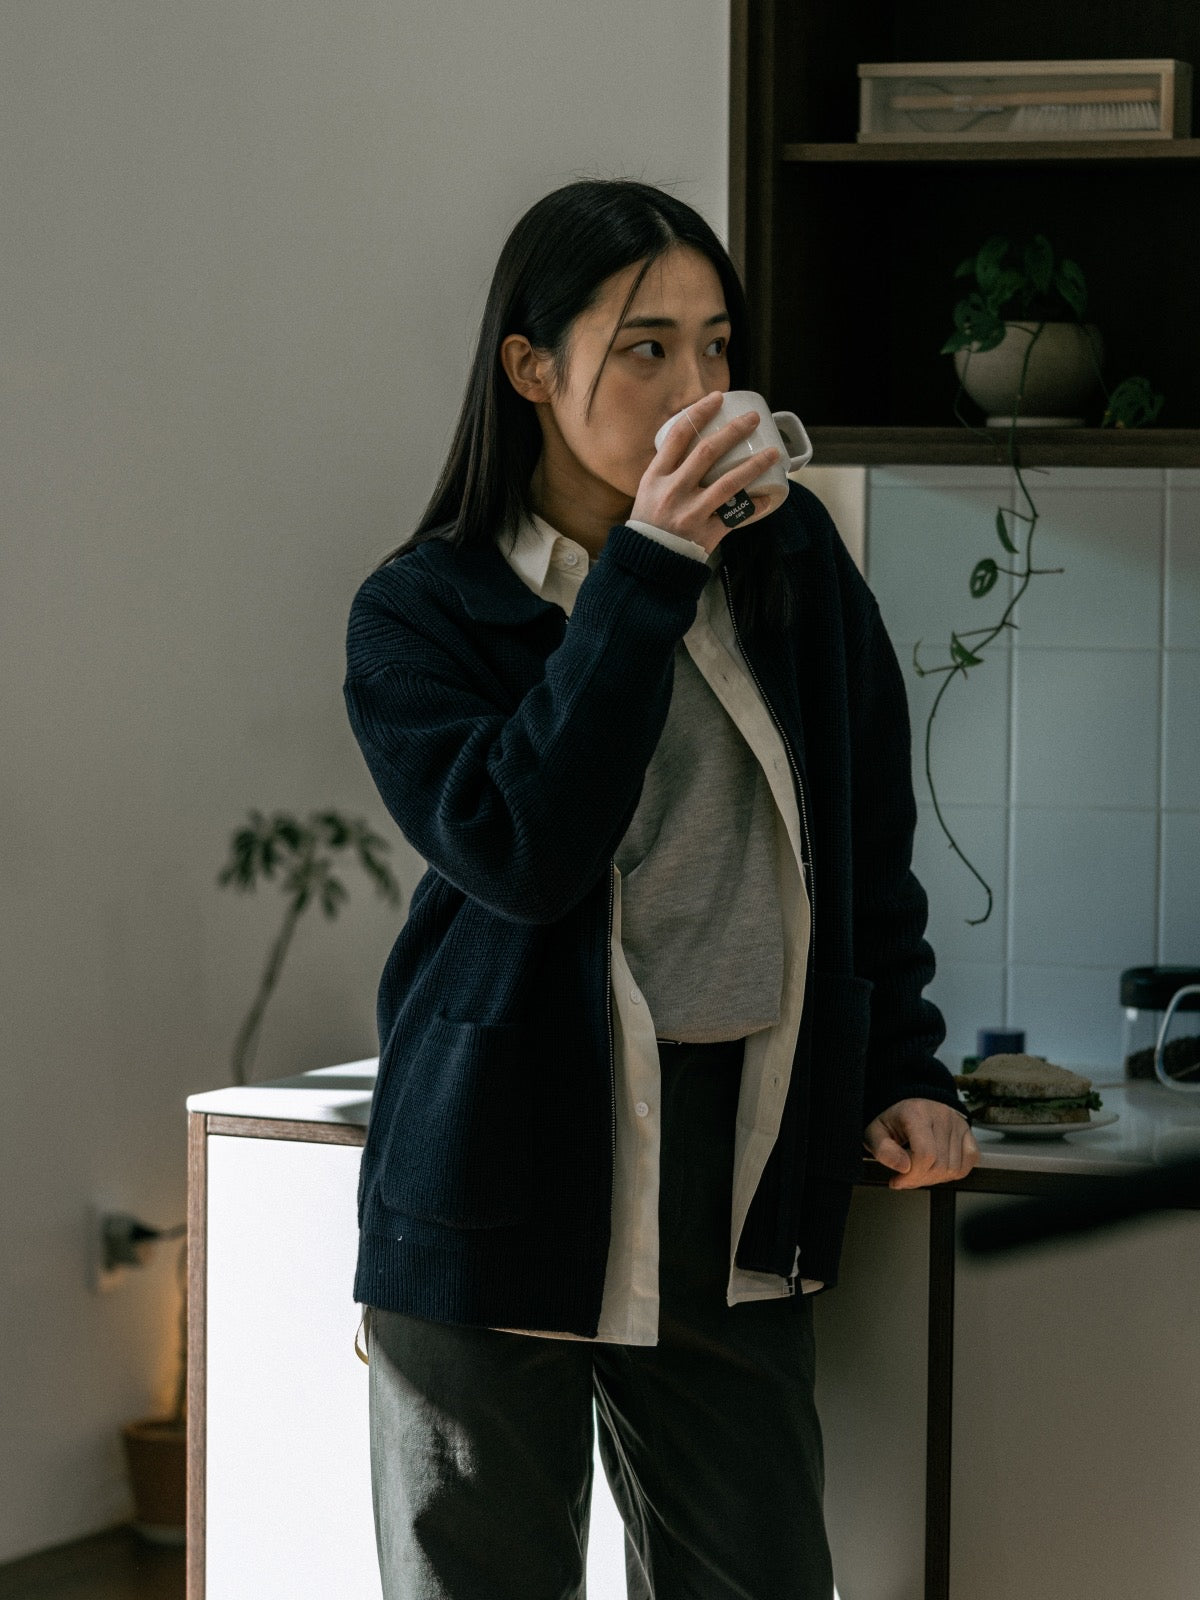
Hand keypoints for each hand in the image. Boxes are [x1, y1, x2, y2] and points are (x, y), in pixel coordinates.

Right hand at [630, 390, 779, 554]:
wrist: (647, 562)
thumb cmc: (650, 521)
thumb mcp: (648, 489)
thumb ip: (669, 468)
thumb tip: (693, 442)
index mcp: (656, 476)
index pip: (678, 435)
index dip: (699, 412)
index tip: (717, 398)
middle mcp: (673, 490)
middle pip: (708, 451)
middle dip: (734, 431)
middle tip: (753, 420)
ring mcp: (691, 512)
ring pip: (729, 482)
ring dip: (754, 465)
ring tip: (773, 454)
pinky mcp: (706, 533)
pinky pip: (737, 516)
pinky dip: (754, 506)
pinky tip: (768, 496)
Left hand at [863, 1098, 979, 1189]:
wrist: (910, 1103)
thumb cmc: (894, 1119)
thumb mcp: (876, 1132)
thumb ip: (883, 1150)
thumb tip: (903, 1167)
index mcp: (916, 1113)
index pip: (925, 1155)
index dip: (911, 1176)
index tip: (898, 1180)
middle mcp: (941, 1116)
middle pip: (940, 1165)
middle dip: (920, 1179)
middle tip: (906, 1178)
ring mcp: (957, 1123)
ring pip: (954, 1168)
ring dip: (935, 1178)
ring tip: (919, 1171)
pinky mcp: (967, 1131)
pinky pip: (968, 1162)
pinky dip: (953, 1172)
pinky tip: (936, 1168)